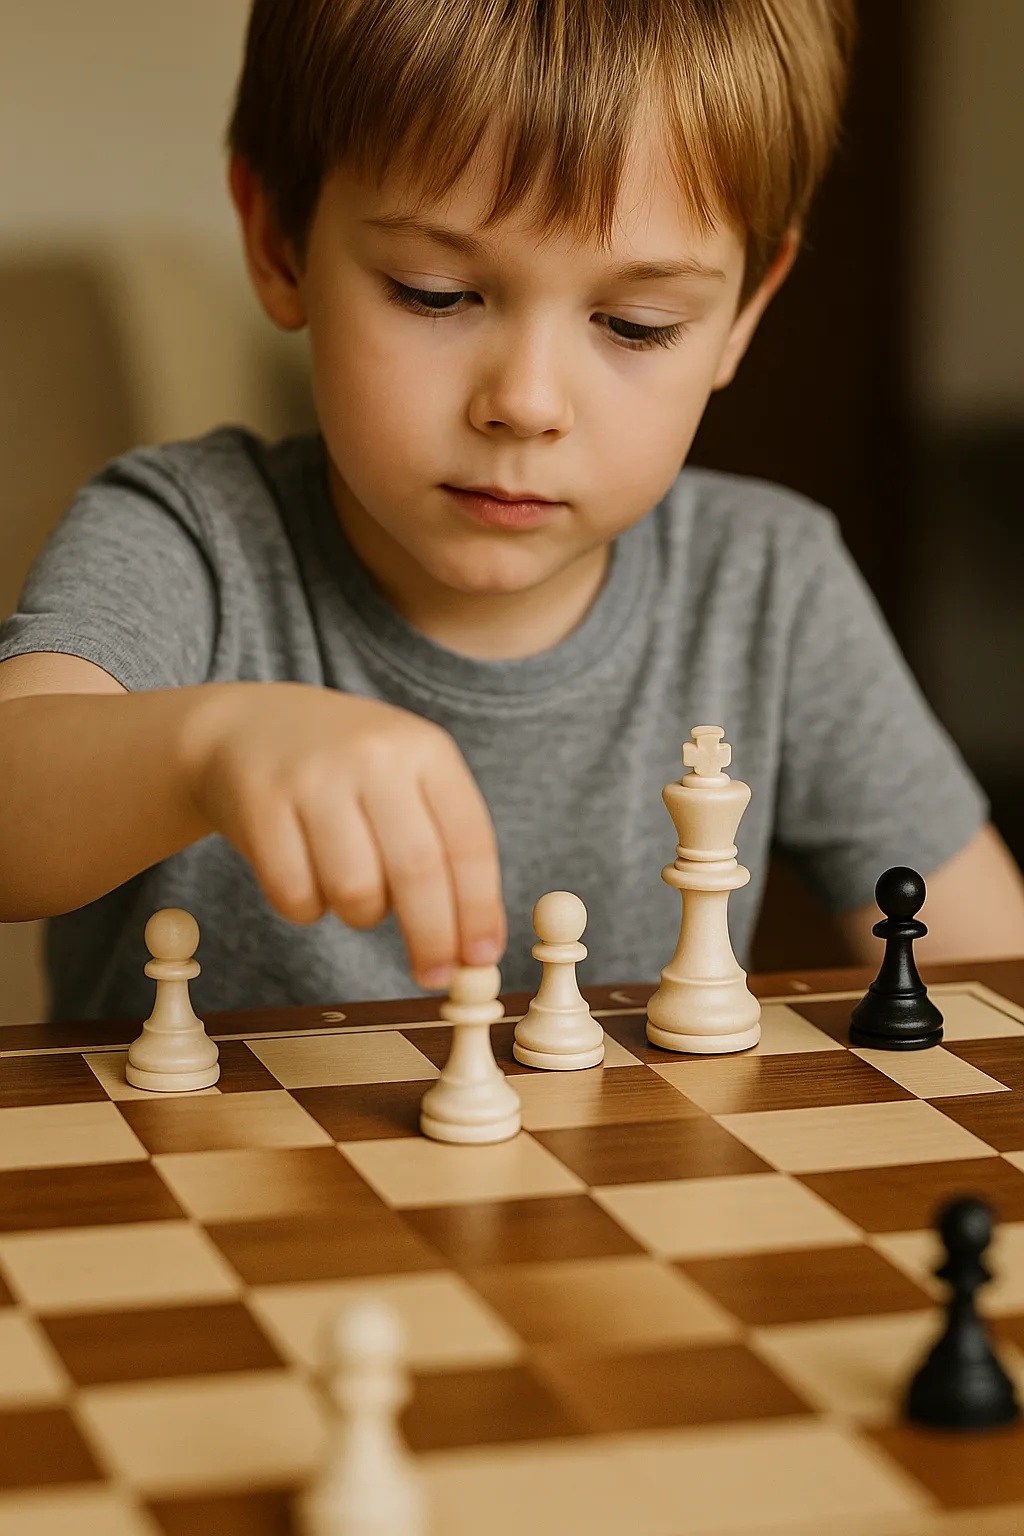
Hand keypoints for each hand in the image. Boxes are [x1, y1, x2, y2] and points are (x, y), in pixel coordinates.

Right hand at [179, 681, 504, 988]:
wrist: (246, 725)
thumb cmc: (345, 770)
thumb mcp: (406, 775)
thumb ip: (445, 845)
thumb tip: (475, 944)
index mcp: (426, 748)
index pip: (469, 841)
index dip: (479, 909)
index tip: (481, 958)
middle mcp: (374, 755)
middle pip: (418, 871)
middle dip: (433, 938)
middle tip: (434, 977)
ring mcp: (313, 778)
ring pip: (355, 891)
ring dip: (360, 915)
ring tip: (352, 891)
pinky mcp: (260, 805)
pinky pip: (295, 896)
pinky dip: (307, 909)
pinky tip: (307, 878)